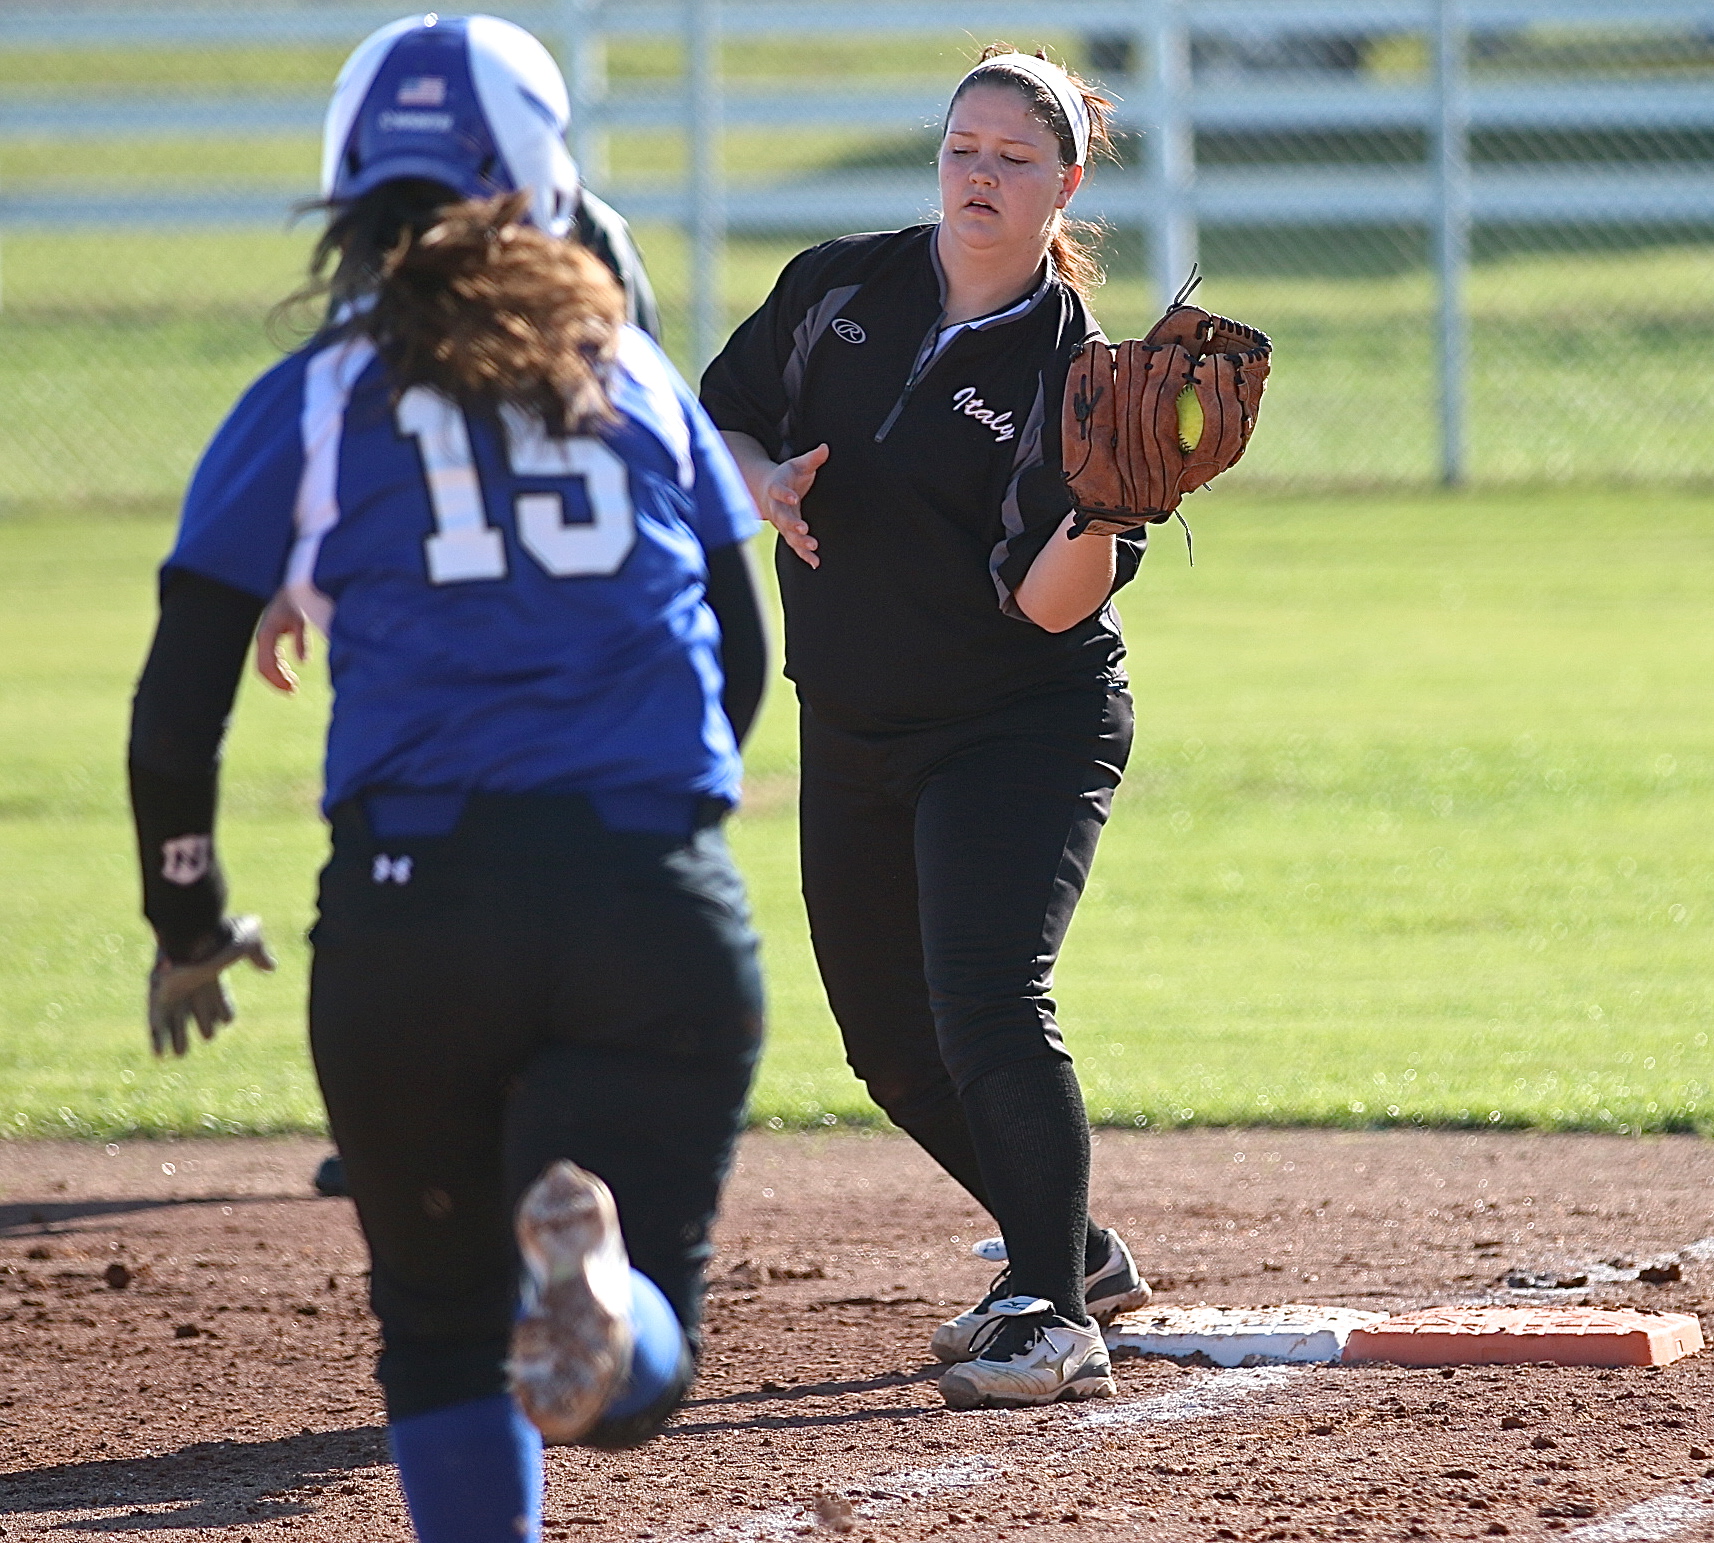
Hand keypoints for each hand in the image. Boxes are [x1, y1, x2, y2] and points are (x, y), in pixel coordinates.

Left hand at [147, 916, 275, 1057]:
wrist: (191, 932)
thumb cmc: (220, 935)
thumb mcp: (248, 941)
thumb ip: (258, 954)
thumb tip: (270, 967)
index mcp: (212, 973)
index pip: (220, 997)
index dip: (224, 1010)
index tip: (227, 1020)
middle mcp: (192, 985)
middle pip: (198, 1011)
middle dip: (204, 1025)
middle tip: (208, 1037)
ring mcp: (173, 992)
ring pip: (175, 1020)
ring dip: (177, 1038)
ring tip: (180, 1054)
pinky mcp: (158, 997)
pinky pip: (156, 1022)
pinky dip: (157, 1039)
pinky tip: (159, 1056)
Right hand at [255, 591, 307, 692]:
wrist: (292, 585)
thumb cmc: (297, 601)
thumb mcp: (301, 619)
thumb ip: (301, 639)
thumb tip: (303, 661)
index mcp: (266, 636)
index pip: (266, 666)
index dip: (277, 681)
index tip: (292, 690)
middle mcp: (263, 638)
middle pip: (263, 668)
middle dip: (277, 682)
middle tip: (293, 692)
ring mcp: (266, 637)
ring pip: (267, 664)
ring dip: (279, 676)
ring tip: (293, 686)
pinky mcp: (271, 636)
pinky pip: (271, 657)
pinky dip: (280, 668)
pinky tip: (291, 673)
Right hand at [759, 444, 828, 568]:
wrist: (768, 491)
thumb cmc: (787, 476)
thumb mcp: (798, 465)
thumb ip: (812, 459)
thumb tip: (825, 448)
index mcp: (777, 488)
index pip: (778, 491)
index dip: (784, 495)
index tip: (793, 498)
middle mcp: (776, 508)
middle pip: (782, 517)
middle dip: (791, 523)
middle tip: (802, 529)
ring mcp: (781, 523)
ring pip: (788, 534)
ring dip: (799, 542)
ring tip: (812, 546)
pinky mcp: (788, 533)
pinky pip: (795, 546)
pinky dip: (804, 555)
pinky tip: (815, 562)